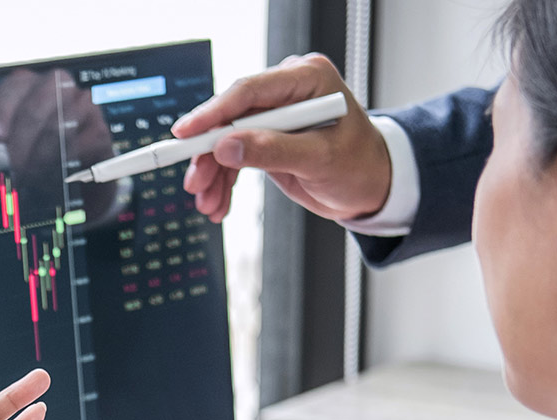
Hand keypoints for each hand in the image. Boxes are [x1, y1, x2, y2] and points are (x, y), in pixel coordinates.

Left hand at [0, 68, 114, 213]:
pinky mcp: (99, 130)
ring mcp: (81, 105)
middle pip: (34, 110)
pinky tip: (49, 180)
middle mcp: (56, 86)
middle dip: (18, 144)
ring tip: (26, 179)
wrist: (72, 173)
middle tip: (9, 170)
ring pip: (58, 128)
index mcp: (27, 85)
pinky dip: (62, 165)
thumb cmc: (34, 153)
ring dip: (38, 159)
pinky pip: (80, 146)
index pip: (11, 90)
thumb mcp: (9, 146)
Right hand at [174, 54, 390, 222]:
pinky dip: (224, 179)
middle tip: (195, 183)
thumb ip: (273, 151)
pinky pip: (234, 152)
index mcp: (307, 78)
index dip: (213, 113)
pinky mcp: (267, 134)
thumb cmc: (360, 167)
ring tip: (209, 204)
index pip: (249, 91)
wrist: (371, 186)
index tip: (185, 133)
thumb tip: (227, 146)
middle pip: (230, 116)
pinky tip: (219, 202)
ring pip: (226, 138)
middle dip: (209, 154)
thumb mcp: (320, 160)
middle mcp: (287, 90)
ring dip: (214, 173)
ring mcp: (275, 112)